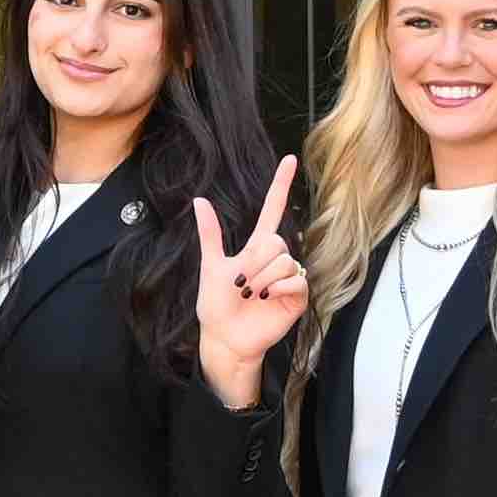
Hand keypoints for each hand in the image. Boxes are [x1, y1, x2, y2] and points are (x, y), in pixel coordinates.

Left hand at [191, 157, 307, 409]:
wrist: (224, 338)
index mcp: (255, 247)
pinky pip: (296, 280)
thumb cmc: (216, 305)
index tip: (290, 159)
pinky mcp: (297, 297)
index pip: (272, 210)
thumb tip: (200, 200)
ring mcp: (288, 278)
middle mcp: (275, 259)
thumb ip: (210, 234)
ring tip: (251, 294)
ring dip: (263, 278)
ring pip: (285, 260)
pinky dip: (278, 288)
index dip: (280, 185)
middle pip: (277, 240)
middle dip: (256, 262)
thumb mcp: (210, 266)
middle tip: (242, 283)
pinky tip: (265, 299)